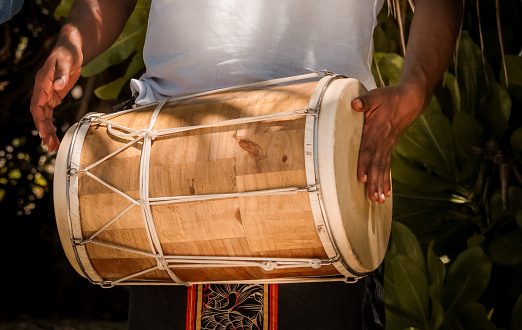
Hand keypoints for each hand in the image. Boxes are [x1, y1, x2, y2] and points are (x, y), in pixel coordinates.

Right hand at [30, 38, 81, 151]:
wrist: (71, 49)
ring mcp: (47, 94)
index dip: (40, 119)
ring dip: (47, 131)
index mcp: (42, 83)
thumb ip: (61, 74)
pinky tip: (53, 135)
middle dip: (43, 130)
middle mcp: (42, 90)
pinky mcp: (53, 96)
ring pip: (44, 116)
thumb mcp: (67, 62)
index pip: (37, 104)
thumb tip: (57, 86)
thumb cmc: (68, 53)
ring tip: (52, 146)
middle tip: (50, 145)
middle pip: (39, 114)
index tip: (44, 131)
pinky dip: (51, 125)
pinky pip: (49, 113)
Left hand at [351, 84, 425, 202]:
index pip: (369, 149)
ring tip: (378, 200)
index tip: (362, 177)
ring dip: (380, 185)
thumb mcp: (377, 95)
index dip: (364, 163)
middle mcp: (383, 141)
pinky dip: (386, 180)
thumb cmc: (391, 97)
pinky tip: (386, 194)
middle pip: (377, 164)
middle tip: (372, 197)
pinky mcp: (390, 148)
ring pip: (383, 168)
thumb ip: (365, 101)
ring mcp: (388, 146)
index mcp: (377, 129)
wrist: (411, 99)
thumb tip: (354, 104)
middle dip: (374, 181)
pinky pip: (388, 166)